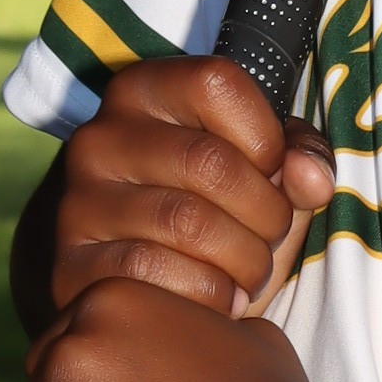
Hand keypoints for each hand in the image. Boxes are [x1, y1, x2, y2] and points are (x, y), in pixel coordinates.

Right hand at [37, 56, 334, 320]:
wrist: (143, 286)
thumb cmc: (217, 214)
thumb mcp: (264, 173)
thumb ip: (300, 158)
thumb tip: (310, 179)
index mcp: (143, 92)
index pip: (217, 82)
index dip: (265, 135)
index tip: (272, 172)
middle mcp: (99, 138)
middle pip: (209, 161)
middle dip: (266, 212)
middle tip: (272, 237)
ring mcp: (78, 202)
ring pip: (187, 223)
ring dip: (244, 260)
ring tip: (251, 271)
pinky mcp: (71, 265)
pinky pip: (154, 273)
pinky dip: (207, 294)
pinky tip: (220, 299)